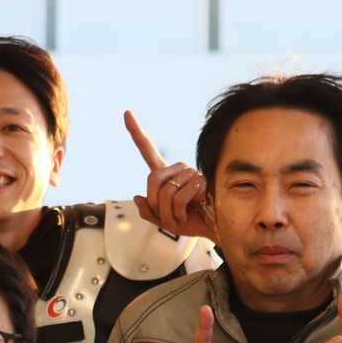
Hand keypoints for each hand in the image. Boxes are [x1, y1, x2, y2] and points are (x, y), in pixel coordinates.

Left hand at [126, 110, 215, 239]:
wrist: (214, 229)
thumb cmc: (191, 221)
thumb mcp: (163, 220)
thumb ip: (148, 211)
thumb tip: (138, 197)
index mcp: (167, 174)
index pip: (149, 150)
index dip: (136, 132)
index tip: (127, 113)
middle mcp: (179, 169)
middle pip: (152, 178)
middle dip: (154, 203)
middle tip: (165, 217)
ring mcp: (191, 173)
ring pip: (165, 192)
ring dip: (167, 214)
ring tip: (178, 219)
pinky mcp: (201, 182)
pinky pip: (178, 199)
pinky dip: (178, 214)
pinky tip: (188, 215)